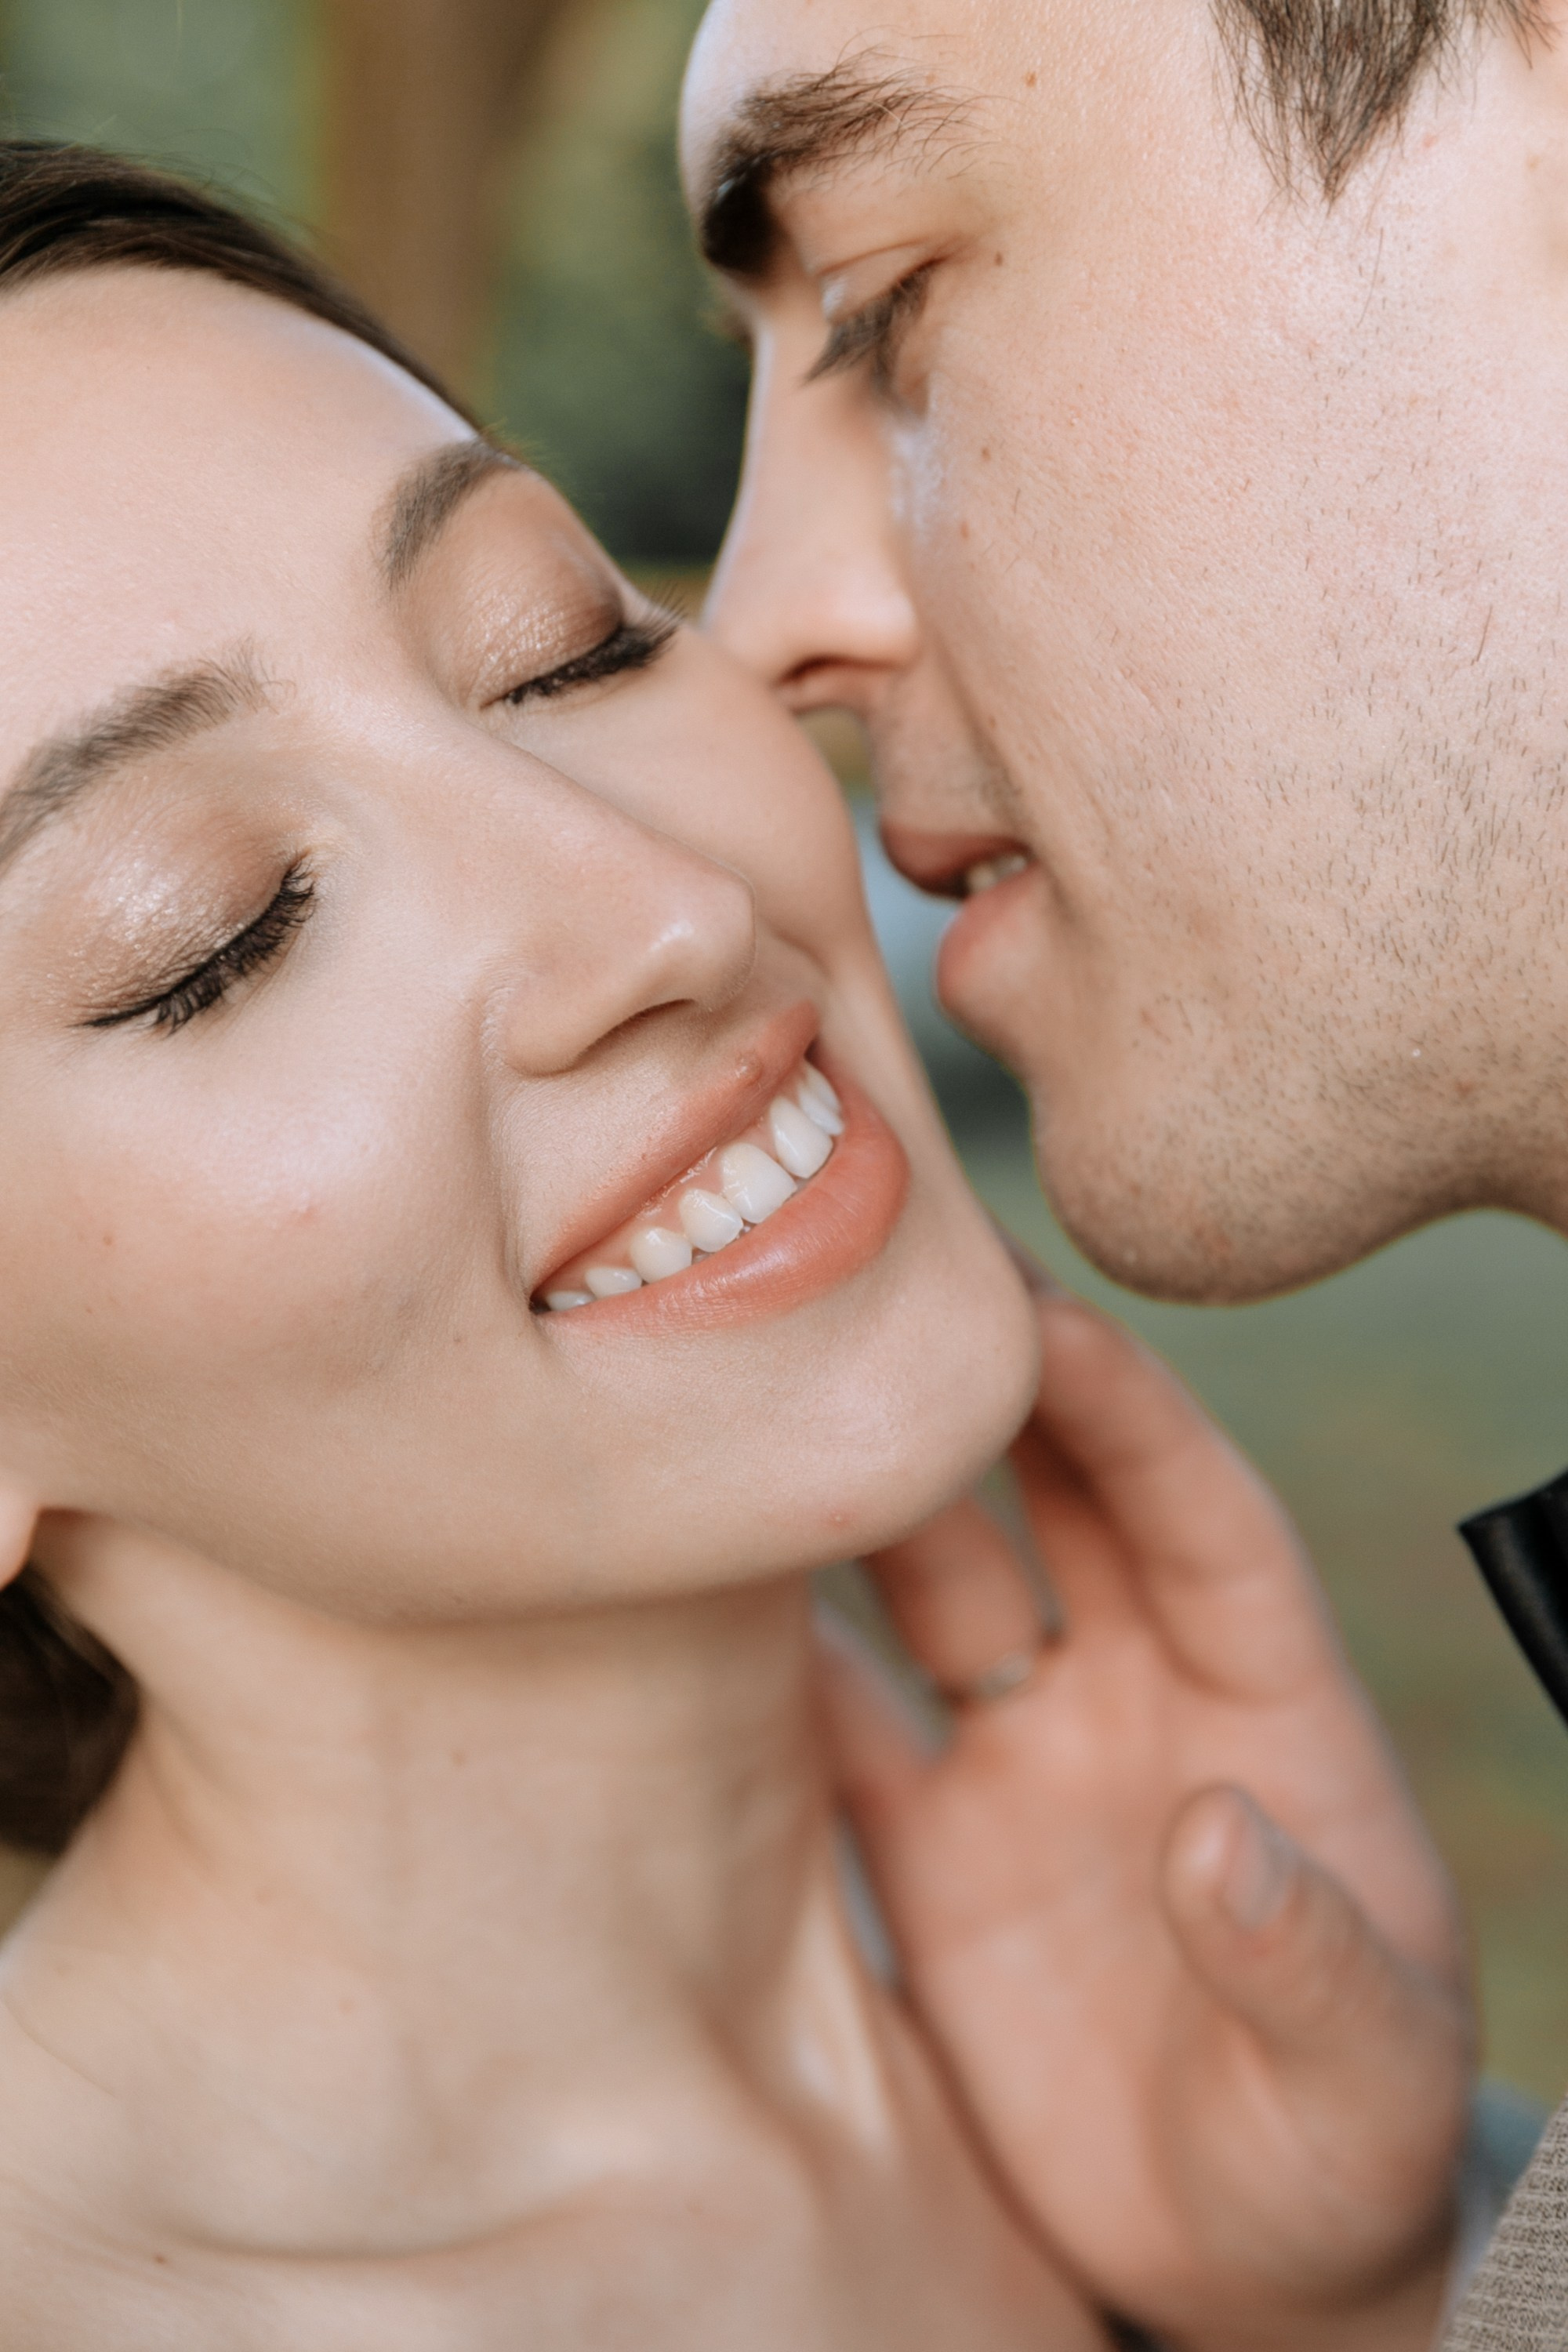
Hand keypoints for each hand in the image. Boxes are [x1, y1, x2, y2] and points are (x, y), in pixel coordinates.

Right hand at [823, 1289, 1473, 2351]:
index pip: (1195, 1507)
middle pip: (1044, 1492)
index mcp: (1262, 1702)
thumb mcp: (1366, 2079)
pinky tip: (682, 1603)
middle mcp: (1130, 1692)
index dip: (1124, 1401)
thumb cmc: (1335, 2151)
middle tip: (865, 1271)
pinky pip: (834, 1722)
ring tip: (745, 1404)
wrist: (1229, 2258)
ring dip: (849, 1499)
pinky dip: (764, 1664)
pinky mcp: (924, 1842)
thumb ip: (1310, 1963)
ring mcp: (1018, 1754)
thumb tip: (1219, 1837)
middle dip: (973, 1383)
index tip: (1038, 1310)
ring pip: (921, 1577)